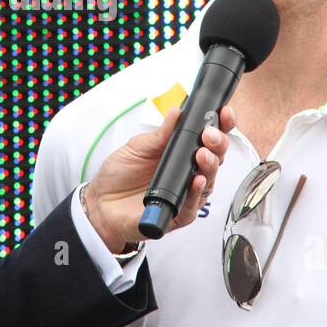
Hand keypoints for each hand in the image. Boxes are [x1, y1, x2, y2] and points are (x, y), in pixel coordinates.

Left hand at [85, 104, 236, 252]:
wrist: (101, 203)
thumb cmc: (121, 175)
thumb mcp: (138, 147)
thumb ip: (159, 134)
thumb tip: (176, 112)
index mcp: (183, 153)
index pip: (209, 139)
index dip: (221, 125)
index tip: (224, 112)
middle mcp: (189, 173)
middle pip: (216, 158)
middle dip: (217, 144)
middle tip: (209, 136)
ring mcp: (186, 194)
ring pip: (209, 181)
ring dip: (210, 167)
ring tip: (202, 155)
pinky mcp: (178, 215)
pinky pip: (193, 205)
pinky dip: (196, 193)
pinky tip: (196, 181)